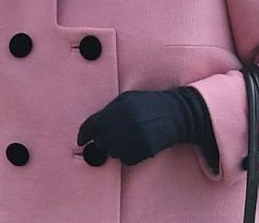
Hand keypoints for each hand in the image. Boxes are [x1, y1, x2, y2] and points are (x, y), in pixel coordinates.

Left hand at [77, 88, 207, 165]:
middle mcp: (125, 125)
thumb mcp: (127, 98)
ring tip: (128, 136)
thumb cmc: (149, 104)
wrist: (176, 114)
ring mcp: (135, 140)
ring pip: (112, 152)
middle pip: (100, 142)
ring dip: (115, 147)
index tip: (81, 140)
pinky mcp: (143, 152)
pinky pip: (125, 159)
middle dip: (103, 139)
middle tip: (113, 133)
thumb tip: (92, 126)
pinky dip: (127, 154)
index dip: (83, 135)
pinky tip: (136, 143)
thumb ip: (108, 111)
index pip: (91, 126)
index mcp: (118, 110)